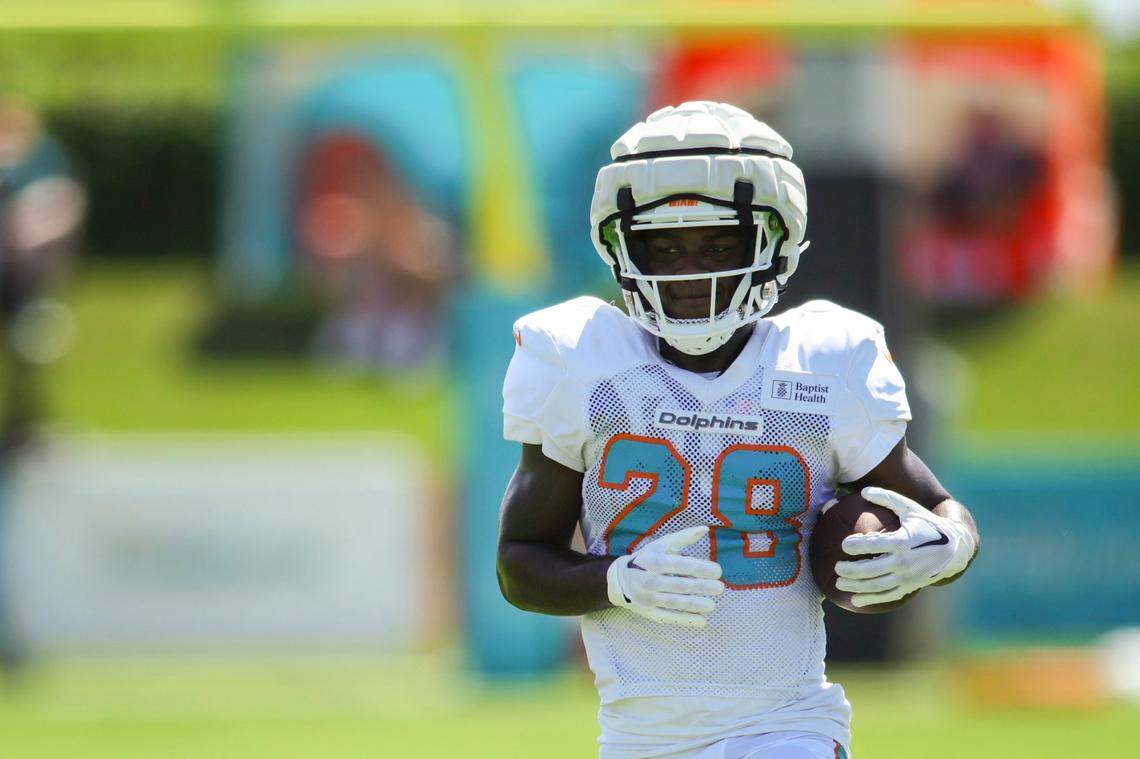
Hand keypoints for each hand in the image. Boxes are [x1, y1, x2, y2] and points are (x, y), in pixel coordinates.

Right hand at [606, 525, 724, 626]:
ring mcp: (649, 598)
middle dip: (702, 587)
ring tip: (712, 604)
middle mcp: (651, 580)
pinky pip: (669, 618)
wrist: (620, 580)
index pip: (680, 565)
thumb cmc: (646, 559)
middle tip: (720, 588)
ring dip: (696, 605)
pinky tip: (702, 621)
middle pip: (680, 586)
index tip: (717, 571)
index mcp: (655, 562)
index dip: (700, 568)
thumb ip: (683, 538)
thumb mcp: (661, 546)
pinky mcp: (650, 613)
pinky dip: (686, 620)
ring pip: (675, 603)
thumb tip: (705, 529)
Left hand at [834, 487, 976, 607]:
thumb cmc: (927, 524)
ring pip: (877, 586)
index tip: (844, 545)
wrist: (954, 548)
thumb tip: (863, 490)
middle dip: (851, 570)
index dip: (858, 545)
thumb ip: (887, 498)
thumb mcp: (910, 508)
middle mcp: (905, 561)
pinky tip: (854, 600)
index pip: (876, 544)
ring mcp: (908, 577)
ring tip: (838, 583)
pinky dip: (870, 599)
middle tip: (836, 567)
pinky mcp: (910, 587)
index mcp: (904, 541)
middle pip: (873, 569)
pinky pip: (888, 596)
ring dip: (856, 586)